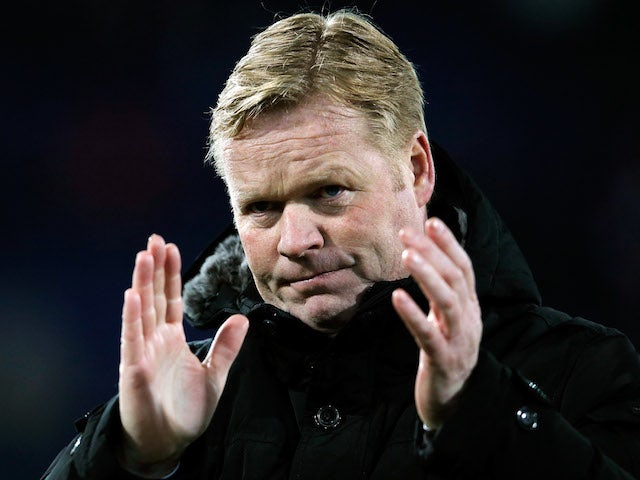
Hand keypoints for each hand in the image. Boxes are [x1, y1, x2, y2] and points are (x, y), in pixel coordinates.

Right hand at [118, 234, 248, 475]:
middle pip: (155, 296)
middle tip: (154, 238)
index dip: (171, 274)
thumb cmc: (186, 410)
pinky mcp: (133, 369)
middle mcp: (155, 340)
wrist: (168, 442)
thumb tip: (242, 318)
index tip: (171, 248)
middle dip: (154, 268)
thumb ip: (226, 347)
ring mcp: (142, 352)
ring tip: (144, 255)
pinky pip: (132, 339)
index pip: (171, 299)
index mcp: (172, 338)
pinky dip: (132, 317)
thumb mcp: (215, 375)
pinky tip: (132, 294)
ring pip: (142, 310)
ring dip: (142, 282)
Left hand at [392, 218, 481, 429]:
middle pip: (455, 280)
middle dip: (432, 253)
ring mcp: (459, 341)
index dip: (449, 244)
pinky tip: (397, 298)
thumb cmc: (444, 353)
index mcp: (469, 307)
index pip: (463, 268)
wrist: (452, 400)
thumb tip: (426, 257)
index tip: (431, 221)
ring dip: (428, 276)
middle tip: (408, 232)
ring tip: (407, 256)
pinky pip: (428, 336)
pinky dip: (413, 315)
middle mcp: (469, 320)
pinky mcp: (444, 361)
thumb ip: (441, 292)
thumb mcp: (446, 319)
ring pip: (448, 303)